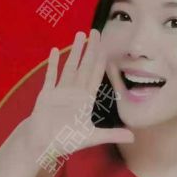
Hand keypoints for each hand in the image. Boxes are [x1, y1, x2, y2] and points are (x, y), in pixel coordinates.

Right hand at [23, 29, 133, 162]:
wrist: (42, 145)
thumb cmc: (65, 141)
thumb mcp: (91, 137)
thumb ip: (111, 134)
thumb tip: (133, 136)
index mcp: (85, 100)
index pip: (95, 76)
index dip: (101, 61)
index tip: (106, 47)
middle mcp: (74, 92)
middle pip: (84, 66)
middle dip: (90, 49)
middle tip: (96, 32)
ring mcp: (60, 91)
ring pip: (69, 67)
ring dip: (74, 51)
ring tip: (79, 35)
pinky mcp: (46, 94)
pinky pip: (50, 76)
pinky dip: (52, 64)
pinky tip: (54, 50)